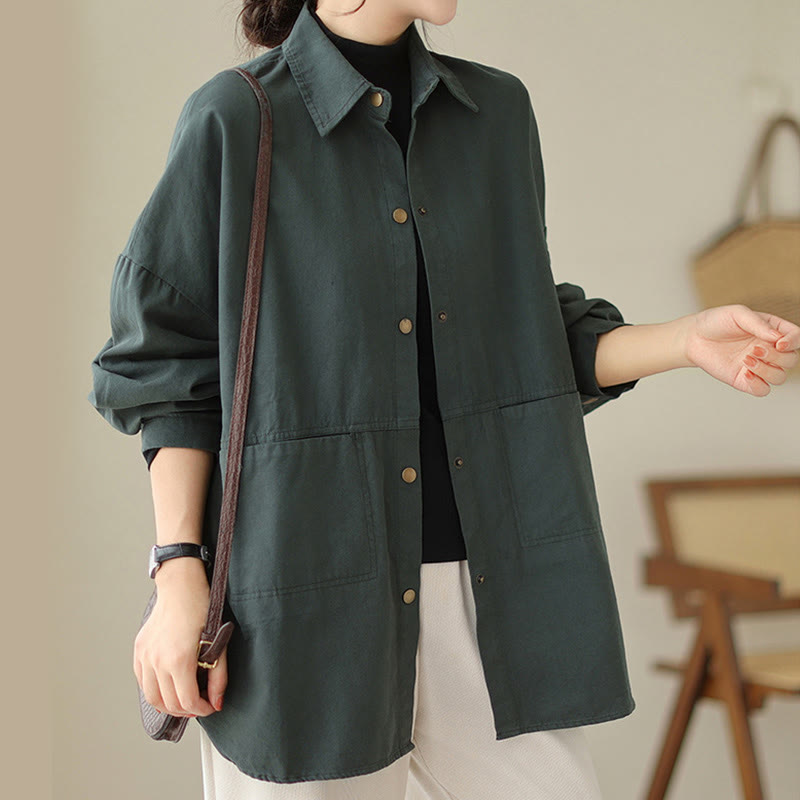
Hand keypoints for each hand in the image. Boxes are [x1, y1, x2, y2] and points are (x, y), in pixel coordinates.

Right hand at [134, 563, 227, 717]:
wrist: (180, 588)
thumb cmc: (201, 609)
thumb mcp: (216, 642)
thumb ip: (218, 676)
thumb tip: (217, 702)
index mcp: (178, 660)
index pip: (187, 702)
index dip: (202, 710)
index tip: (210, 706)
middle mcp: (157, 661)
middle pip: (169, 704)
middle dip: (187, 710)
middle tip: (200, 704)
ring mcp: (144, 656)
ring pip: (152, 698)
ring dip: (169, 705)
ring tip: (184, 700)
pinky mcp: (139, 651)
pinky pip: (143, 682)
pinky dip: (155, 690)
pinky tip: (169, 685)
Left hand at [683, 304, 799, 394]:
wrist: (692, 337)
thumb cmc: (715, 322)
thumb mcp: (737, 314)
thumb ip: (758, 324)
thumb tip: (777, 338)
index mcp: (772, 331)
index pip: (796, 338)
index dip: (793, 342)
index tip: (778, 344)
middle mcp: (769, 350)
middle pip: (791, 360)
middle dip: (776, 357)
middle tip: (754, 349)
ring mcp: (758, 366)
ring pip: (780, 377)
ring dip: (767, 370)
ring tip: (746, 359)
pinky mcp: (744, 380)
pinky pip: (762, 390)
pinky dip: (759, 385)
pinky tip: (746, 374)